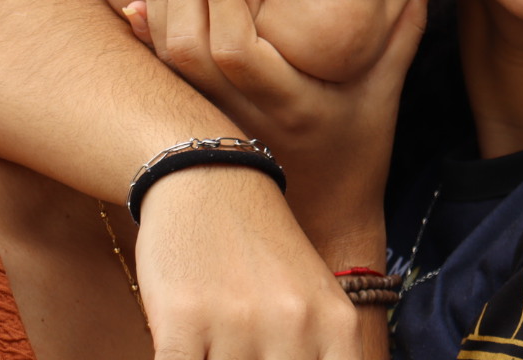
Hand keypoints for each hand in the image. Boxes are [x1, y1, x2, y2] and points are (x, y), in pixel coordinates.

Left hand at [129, 0, 435, 255]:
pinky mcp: (200, 119)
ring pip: (168, 59)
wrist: (324, 217)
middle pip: (189, 47)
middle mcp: (243, 113)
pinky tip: (133, 1)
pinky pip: (163, 76)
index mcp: (290, 103)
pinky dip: (144, 37)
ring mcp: (216, 119)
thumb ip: (403, 27)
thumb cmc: (361, 148)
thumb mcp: (388, 88)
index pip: (238, 49)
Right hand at [135, 166, 373, 359]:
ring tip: (218, 344)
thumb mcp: (314, 301)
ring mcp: (240, 324)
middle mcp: (295, 325)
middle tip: (244, 356)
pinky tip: (185, 348)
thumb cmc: (262, 252)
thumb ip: (318, 355)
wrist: (209, 181)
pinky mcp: (185, 320)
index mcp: (337, 325)